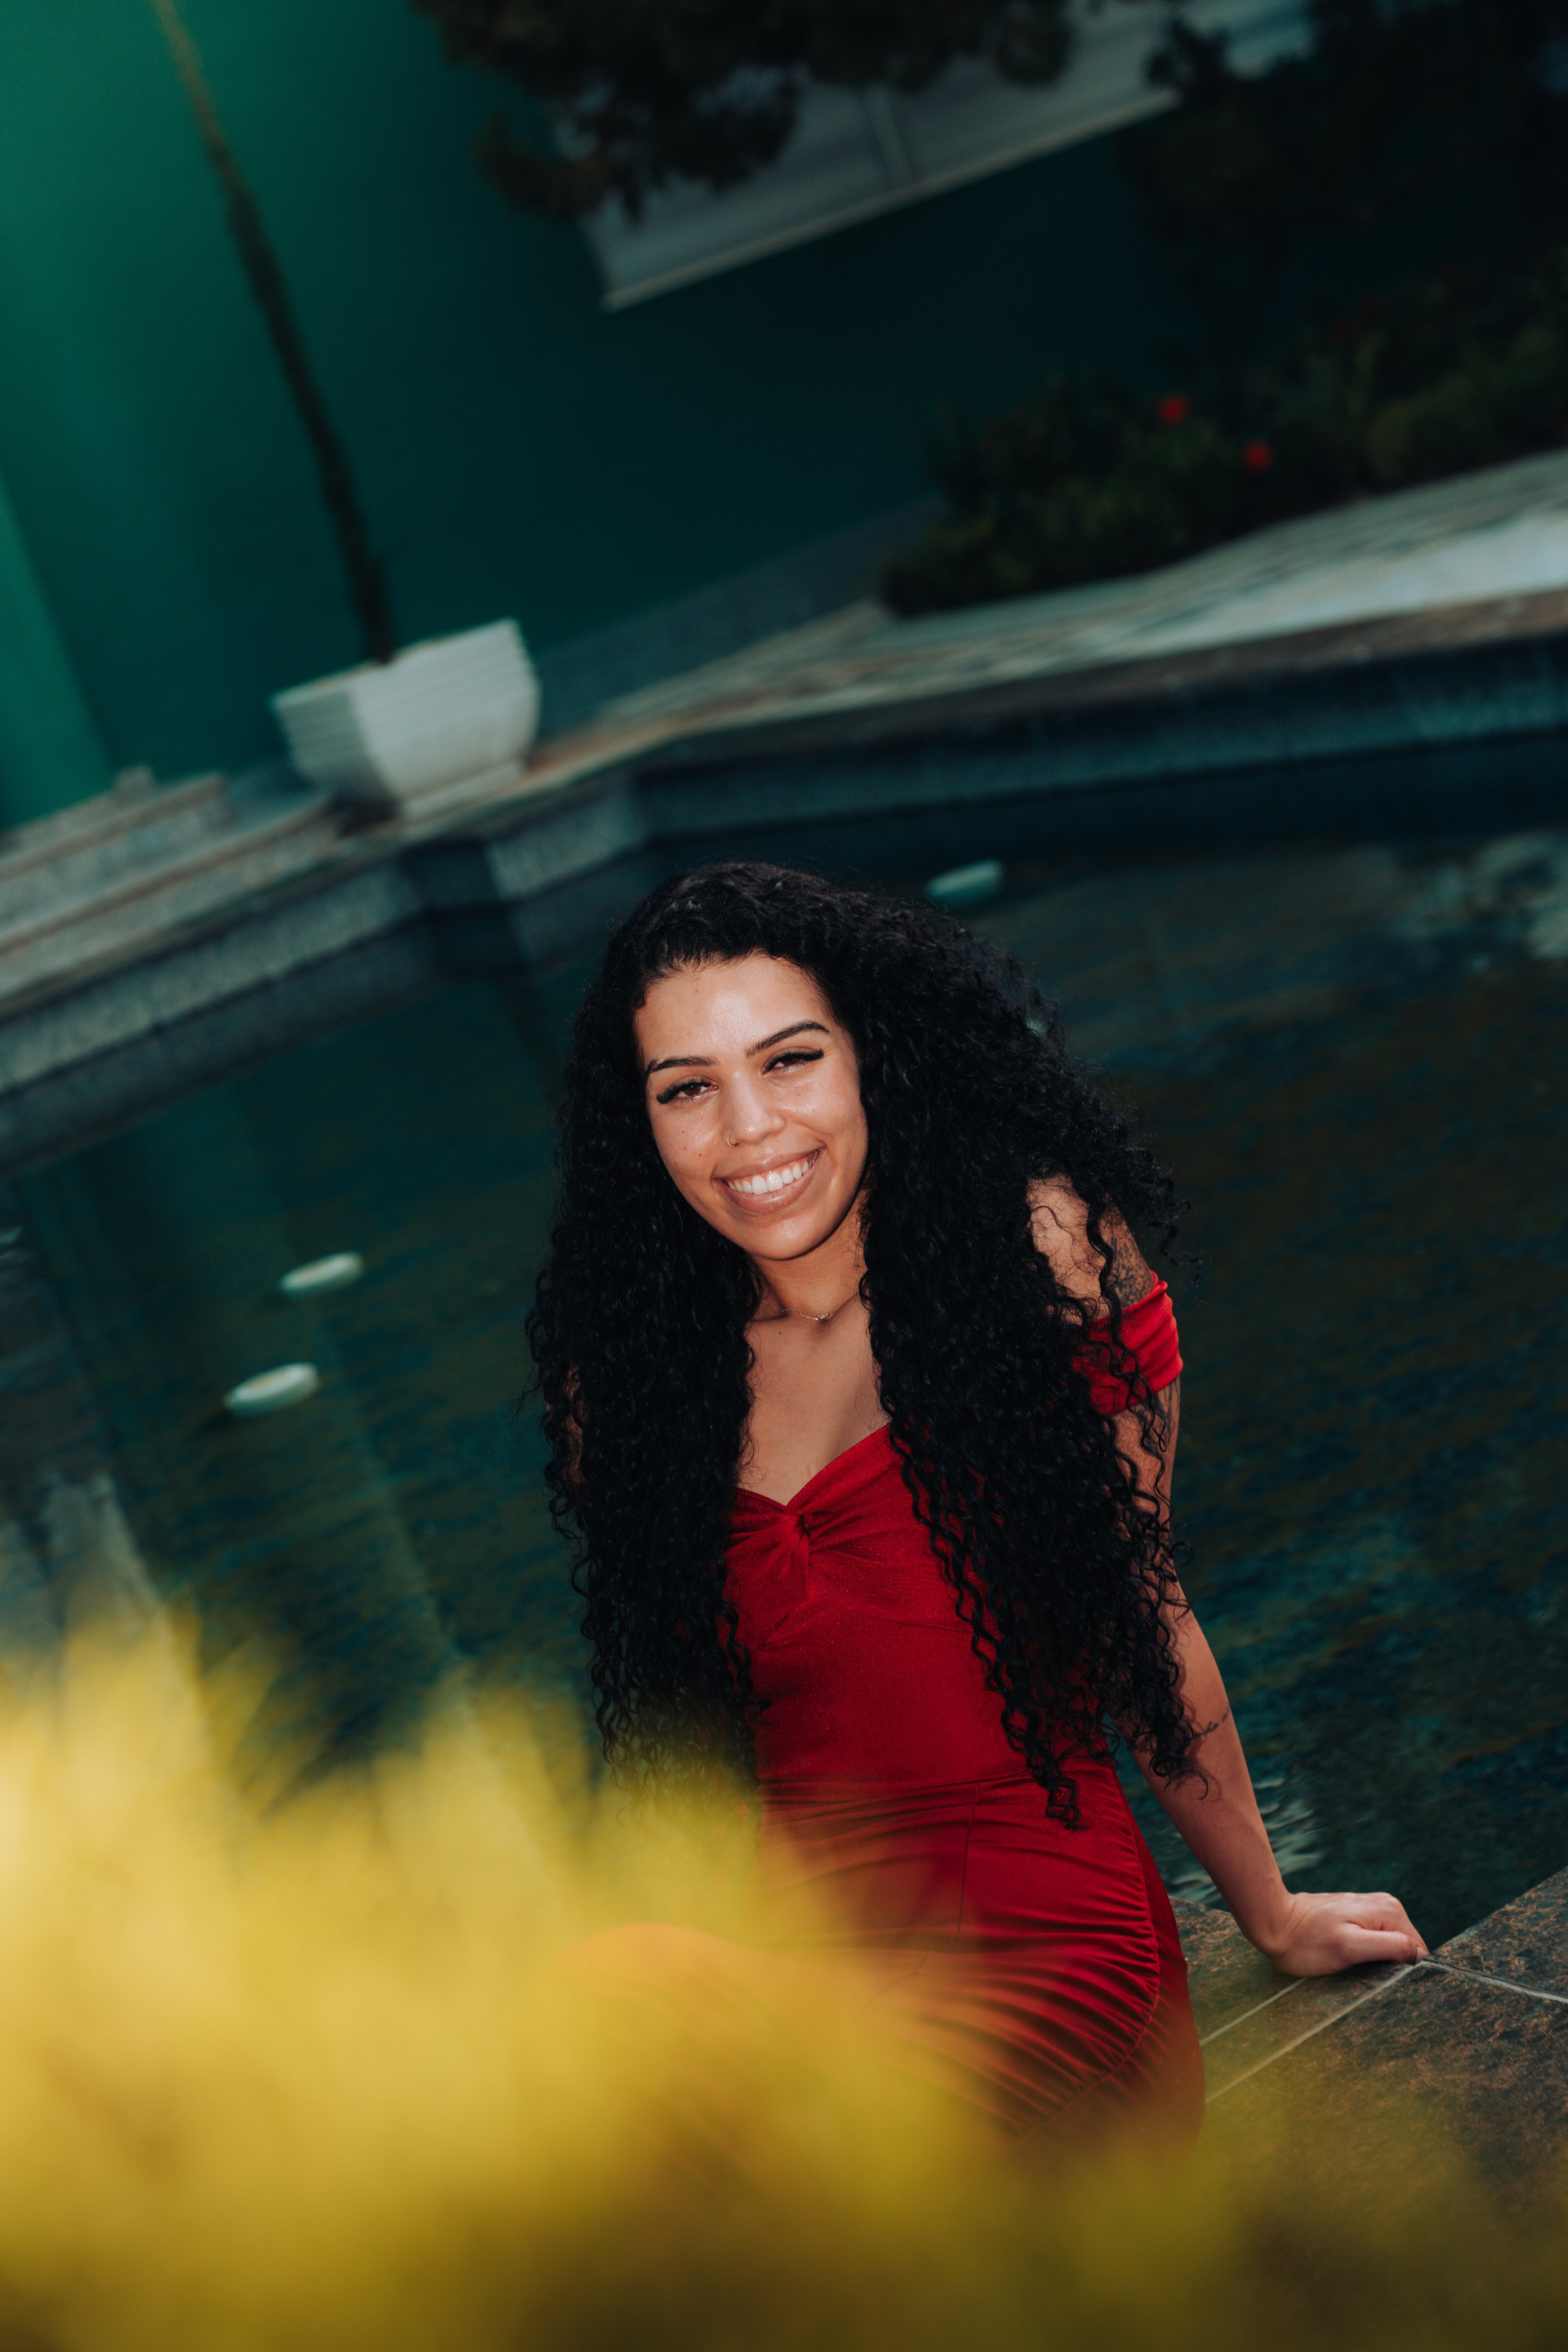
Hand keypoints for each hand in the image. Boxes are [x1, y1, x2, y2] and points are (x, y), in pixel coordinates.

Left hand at [1250, 1890, 1427, 1976]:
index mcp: (1390, 1912)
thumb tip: (1419, 1954)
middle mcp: (1386, 1906)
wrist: (1275, 1923)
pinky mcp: (1358, 1917)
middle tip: (1369, 1980)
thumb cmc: (1307, 1942)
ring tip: (1359, 1972)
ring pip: (1393, 1946)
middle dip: (1395, 1967)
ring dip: (1382, 1963)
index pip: (1419, 1951)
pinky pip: (1377, 1941)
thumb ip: (1389, 1946)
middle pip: (1407, 1948)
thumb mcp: (1349, 1948)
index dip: (1408, 1972)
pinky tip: (1354, 1964)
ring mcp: (1372, 1910)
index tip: (1387, 1984)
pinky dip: (1371, 1956)